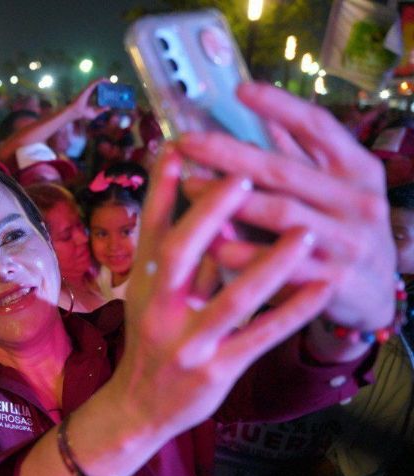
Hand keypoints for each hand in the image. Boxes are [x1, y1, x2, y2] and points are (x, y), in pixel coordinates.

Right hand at [66, 80, 107, 121]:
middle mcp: (89, 92)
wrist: (77, 112)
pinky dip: (101, 80)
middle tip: (112, 85)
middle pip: (98, 86)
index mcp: (90, 97)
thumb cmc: (83, 114)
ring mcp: (88, 90)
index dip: (104, 90)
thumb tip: (109, 107)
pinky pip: (95, 82)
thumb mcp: (95, 113)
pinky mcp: (88, 89)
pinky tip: (106, 80)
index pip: (98, 91)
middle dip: (105, 85)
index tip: (110, 90)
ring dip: (104, 81)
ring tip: (111, 81)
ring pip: (97, 83)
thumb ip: (101, 110)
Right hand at [113, 147, 330, 439]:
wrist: (140, 407)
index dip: (162, 188)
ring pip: (230, 298)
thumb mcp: (151, 296)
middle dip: (211, 214)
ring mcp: (187, 341)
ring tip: (307, 232)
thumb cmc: (153, 339)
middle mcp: (158, 308)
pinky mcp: (215, 369)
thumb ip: (179, 256)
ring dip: (270, 264)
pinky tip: (321, 288)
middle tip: (244, 176)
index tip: (177, 146)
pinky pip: (260, 337)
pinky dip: (292, 312)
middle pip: (181, 254)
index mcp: (143, 284)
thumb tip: (201, 206)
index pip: (151, 229)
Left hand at [176, 82, 394, 333]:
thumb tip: (260, 112)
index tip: (240, 90)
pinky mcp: (332, 280)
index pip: (319, 127)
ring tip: (188, 187)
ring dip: (229, 200)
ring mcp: (348, 241)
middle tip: (187, 141)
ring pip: (280, 214)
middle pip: (284, 170)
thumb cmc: (343, 232)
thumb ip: (300, 155)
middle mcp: (358, 201)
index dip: (280, 106)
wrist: (375, 298)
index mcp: (358, 170)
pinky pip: (279, 264)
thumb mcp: (336, 189)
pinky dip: (244, 252)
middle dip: (230, 154)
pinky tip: (211, 242)